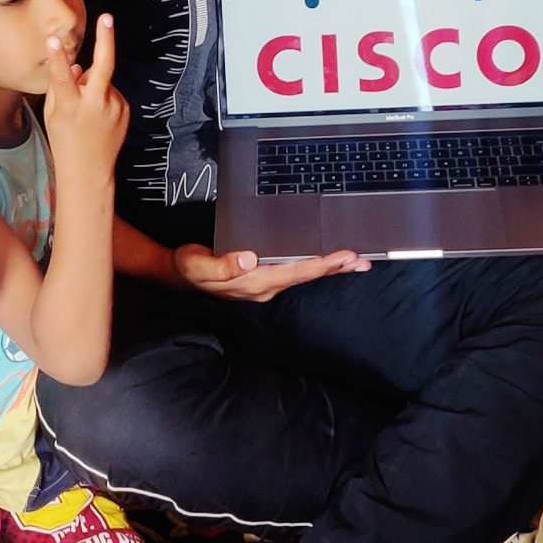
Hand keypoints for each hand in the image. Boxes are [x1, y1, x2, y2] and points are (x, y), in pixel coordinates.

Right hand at [43, 14, 128, 191]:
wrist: (89, 172)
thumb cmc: (64, 141)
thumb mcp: (52, 115)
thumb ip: (61, 86)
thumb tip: (75, 63)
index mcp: (70, 107)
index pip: (62, 78)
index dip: (57, 58)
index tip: (54, 40)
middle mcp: (94, 106)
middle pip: (103, 67)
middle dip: (105, 40)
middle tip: (106, 17)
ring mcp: (113, 108)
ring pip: (101, 81)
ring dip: (93, 86)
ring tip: (86, 113)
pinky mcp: (125, 110)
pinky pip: (110, 93)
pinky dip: (102, 97)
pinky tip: (97, 117)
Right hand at [172, 244, 368, 301]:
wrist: (180, 278)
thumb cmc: (190, 269)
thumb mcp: (198, 265)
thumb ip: (221, 264)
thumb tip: (247, 259)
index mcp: (253, 282)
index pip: (294, 272)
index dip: (320, 264)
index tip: (343, 256)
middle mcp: (264, 286)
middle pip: (306, 276)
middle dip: (335, 268)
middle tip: (362, 260)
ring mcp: (265, 285)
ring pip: (303, 275)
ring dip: (330, 269)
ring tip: (355, 262)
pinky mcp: (264, 279)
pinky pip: (295, 273)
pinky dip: (315, 267)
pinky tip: (326, 263)